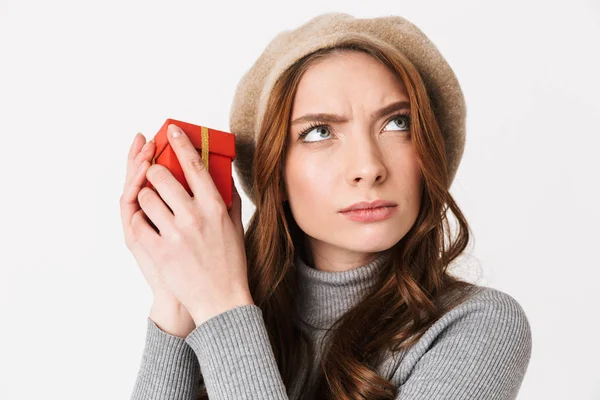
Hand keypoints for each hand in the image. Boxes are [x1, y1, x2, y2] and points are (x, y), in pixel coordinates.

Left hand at [130, 123, 252, 326]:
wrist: (221, 300)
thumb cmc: (229, 263)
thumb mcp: (234, 227)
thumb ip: (227, 198)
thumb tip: (221, 173)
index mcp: (215, 206)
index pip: (194, 164)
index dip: (180, 143)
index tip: (170, 130)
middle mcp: (195, 215)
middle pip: (161, 176)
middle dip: (153, 172)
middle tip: (154, 176)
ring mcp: (175, 233)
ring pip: (145, 196)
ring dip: (145, 196)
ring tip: (152, 204)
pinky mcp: (159, 250)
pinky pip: (138, 222)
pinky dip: (140, 219)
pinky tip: (148, 223)